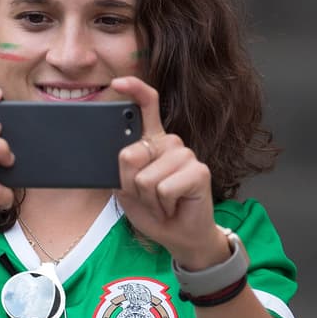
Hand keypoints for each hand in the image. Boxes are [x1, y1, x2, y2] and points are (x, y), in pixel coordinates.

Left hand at [111, 76, 228, 269]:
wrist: (177, 235)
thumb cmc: (152, 211)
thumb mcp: (126, 190)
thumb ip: (121, 169)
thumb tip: (125, 154)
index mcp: (152, 142)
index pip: (146, 106)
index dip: (134, 90)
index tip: (117, 83)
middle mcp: (170, 143)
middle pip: (131, 154)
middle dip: (131, 185)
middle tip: (147, 196)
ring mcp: (186, 155)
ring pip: (146, 177)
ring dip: (148, 199)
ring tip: (161, 202)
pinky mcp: (199, 171)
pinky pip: (163, 188)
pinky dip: (162, 205)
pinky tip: (173, 206)